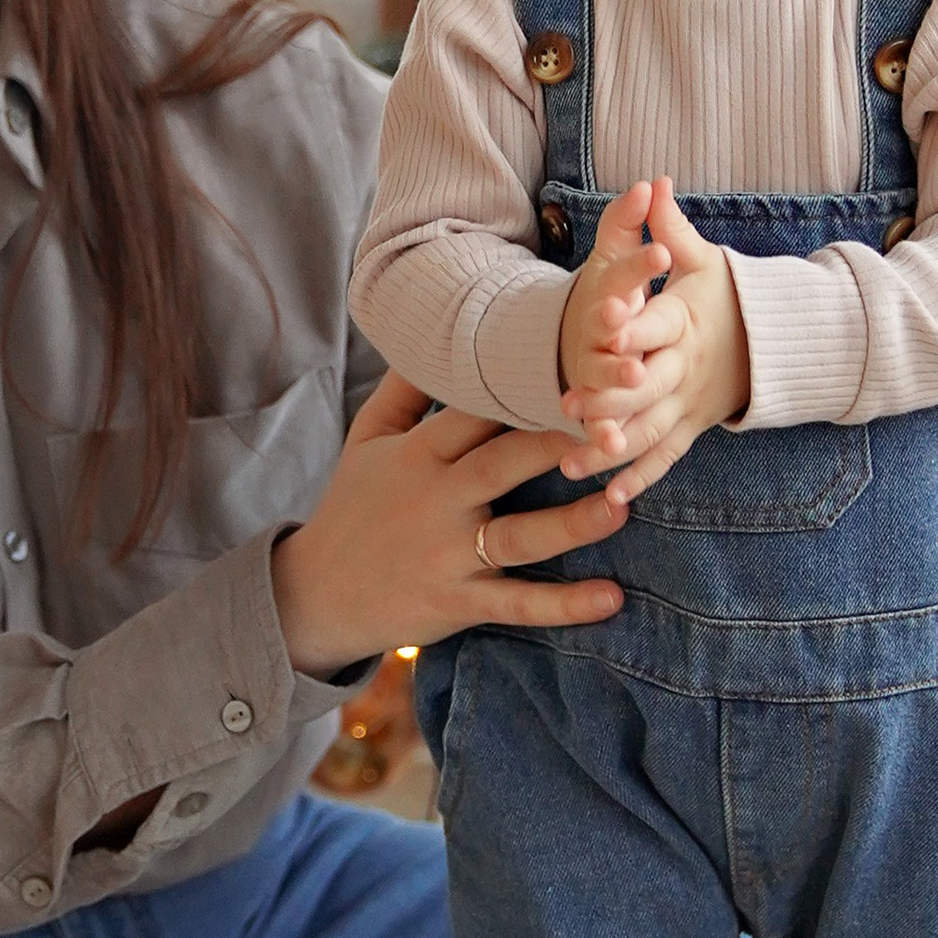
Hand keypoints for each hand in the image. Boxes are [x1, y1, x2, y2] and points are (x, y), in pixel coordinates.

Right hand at [268, 368, 627, 678]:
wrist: (316, 594)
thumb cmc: (351, 506)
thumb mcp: (366, 438)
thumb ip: (404, 388)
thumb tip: (438, 332)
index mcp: (419, 454)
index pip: (473, 412)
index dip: (521, 388)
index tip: (575, 365)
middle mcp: (436, 500)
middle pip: (501, 465)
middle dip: (555, 444)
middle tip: (612, 424)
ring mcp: (448, 555)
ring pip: (518, 537)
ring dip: (571, 524)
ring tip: (621, 507)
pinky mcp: (458, 603)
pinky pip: (516, 604)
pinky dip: (563, 606)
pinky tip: (612, 598)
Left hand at [560, 177, 749, 501]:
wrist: (771, 342)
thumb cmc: (724, 294)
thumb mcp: (701, 259)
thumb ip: (670, 228)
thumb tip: (653, 182)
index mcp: (687, 321)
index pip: (657, 322)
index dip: (630, 324)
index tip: (599, 324)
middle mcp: (688, 366)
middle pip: (650, 385)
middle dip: (611, 398)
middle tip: (569, 406)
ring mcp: (689, 402)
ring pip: (651, 430)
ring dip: (613, 449)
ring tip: (571, 464)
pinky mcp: (690, 428)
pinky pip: (666, 458)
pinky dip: (640, 479)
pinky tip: (610, 501)